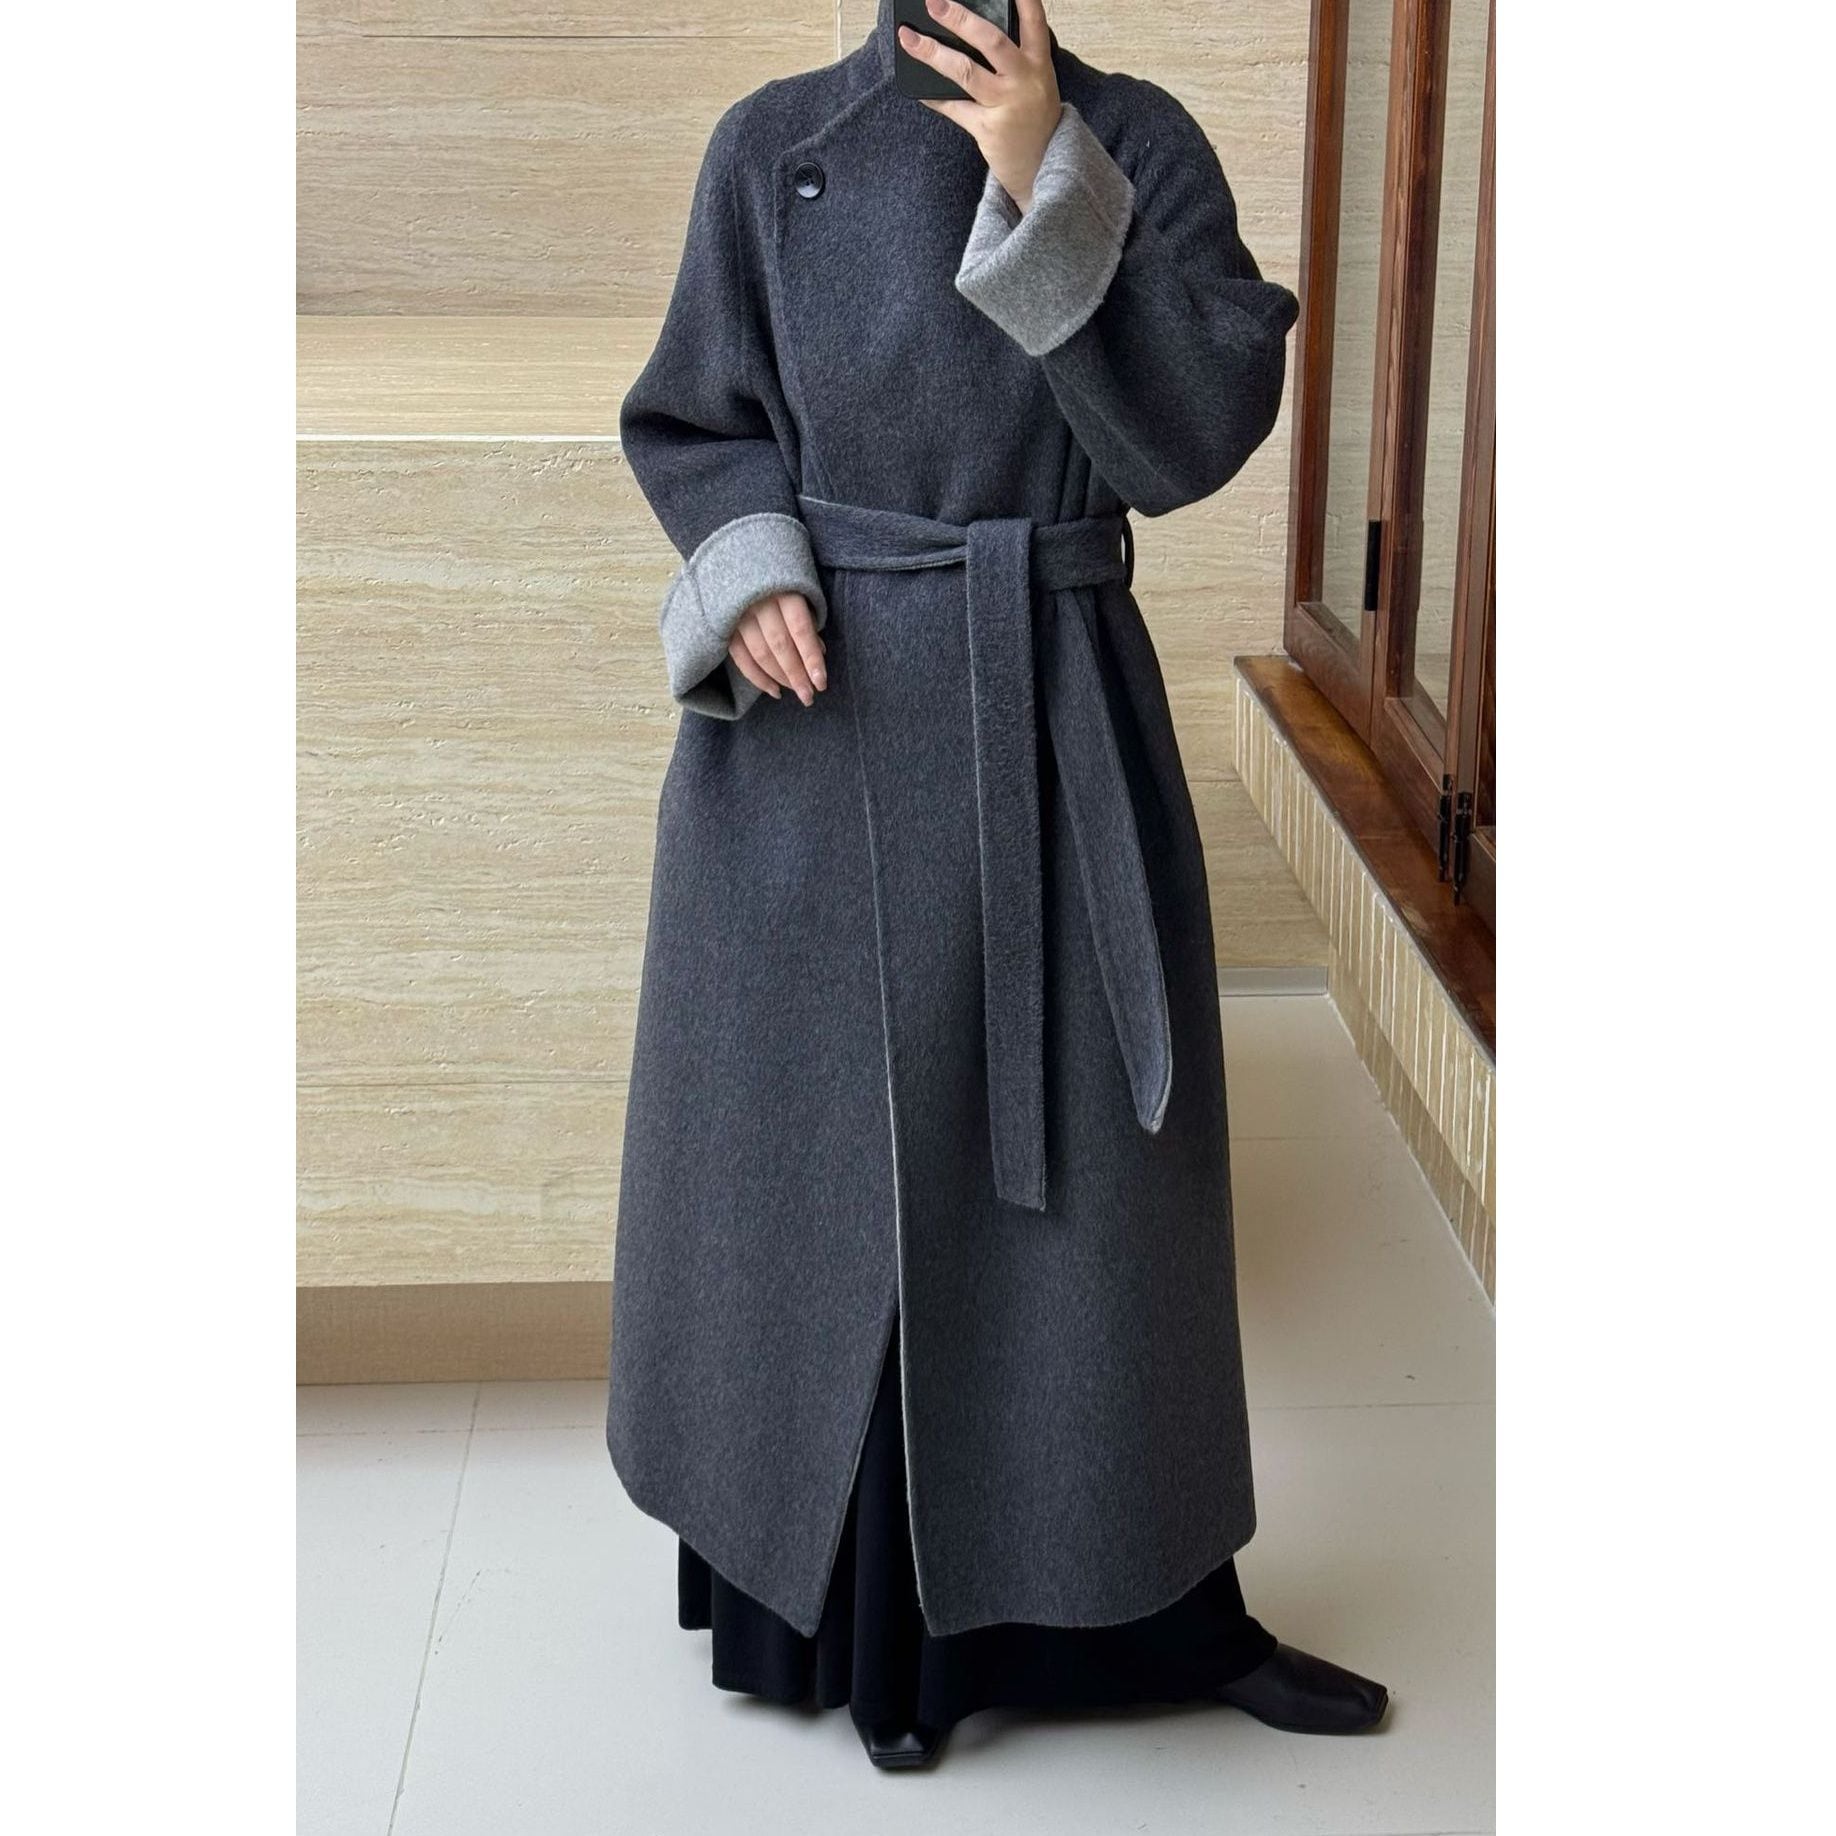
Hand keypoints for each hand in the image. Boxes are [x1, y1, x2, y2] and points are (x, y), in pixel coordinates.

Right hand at [728, 591, 826, 705]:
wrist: (742, 562)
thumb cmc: (783, 580)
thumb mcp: (801, 591)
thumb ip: (808, 620)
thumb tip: (819, 652)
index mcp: (784, 590)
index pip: (801, 630)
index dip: (811, 659)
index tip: (821, 683)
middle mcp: (760, 601)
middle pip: (780, 645)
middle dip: (796, 675)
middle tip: (809, 696)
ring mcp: (740, 614)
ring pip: (760, 654)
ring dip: (779, 678)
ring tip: (797, 692)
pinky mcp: (726, 625)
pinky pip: (741, 658)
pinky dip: (757, 678)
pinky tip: (774, 690)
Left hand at [898, 0, 1060, 210]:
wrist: (1042, 167)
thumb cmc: (1033, 118)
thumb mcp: (1036, 82)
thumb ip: (1015, 57)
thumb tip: (971, 30)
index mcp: (1039, 63)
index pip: (1034, 21)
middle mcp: (1024, 81)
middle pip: (991, 41)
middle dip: (960, 19)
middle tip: (933, 3)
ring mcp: (1006, 105)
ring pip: (966, 72)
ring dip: (933, 53)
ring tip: (909, 39)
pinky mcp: (988, 129)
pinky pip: (955, 108)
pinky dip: (934, 97)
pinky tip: (917, 89)